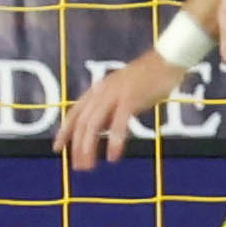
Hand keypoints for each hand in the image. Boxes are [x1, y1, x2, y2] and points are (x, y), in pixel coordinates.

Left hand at [58, 51, 186, 171]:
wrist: (168, 60)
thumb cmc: (150, 76)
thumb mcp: (125, 91)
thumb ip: (112, 107)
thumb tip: (104, 128)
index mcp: (99, 90)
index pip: (75, 113)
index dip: (64, 131)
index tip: (57, 148)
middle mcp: (102, 92)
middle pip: (83, 123)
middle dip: (78, 147)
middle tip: (79, 167)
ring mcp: (115, 95)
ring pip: (94, 125)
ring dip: (89, 147)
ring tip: (89, 166)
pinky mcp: (130, 99)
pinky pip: (118, 124)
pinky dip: (114, 141)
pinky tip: (113, 156)